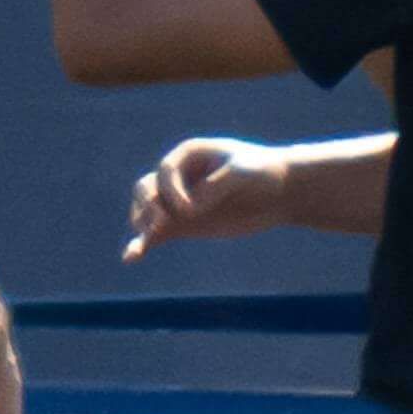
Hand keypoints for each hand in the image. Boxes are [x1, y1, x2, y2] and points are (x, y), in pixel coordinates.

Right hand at [122, 137, 291, 260]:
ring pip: (146, 211)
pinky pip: (155, 234)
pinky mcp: (183, 225)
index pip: (165, 171)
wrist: (282, 192)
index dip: (171, 191)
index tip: (190, 209)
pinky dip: (142, 244)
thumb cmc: (263, 172)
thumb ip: (215, 187)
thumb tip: (189, 210)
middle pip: (146, 189)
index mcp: (188, 155)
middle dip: (148, 207)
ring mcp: (179, 202)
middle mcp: (178, 178)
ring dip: (143, 224)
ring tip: (151, 237)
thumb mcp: (243, 173)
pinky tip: (130, 258)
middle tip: (160, 224)